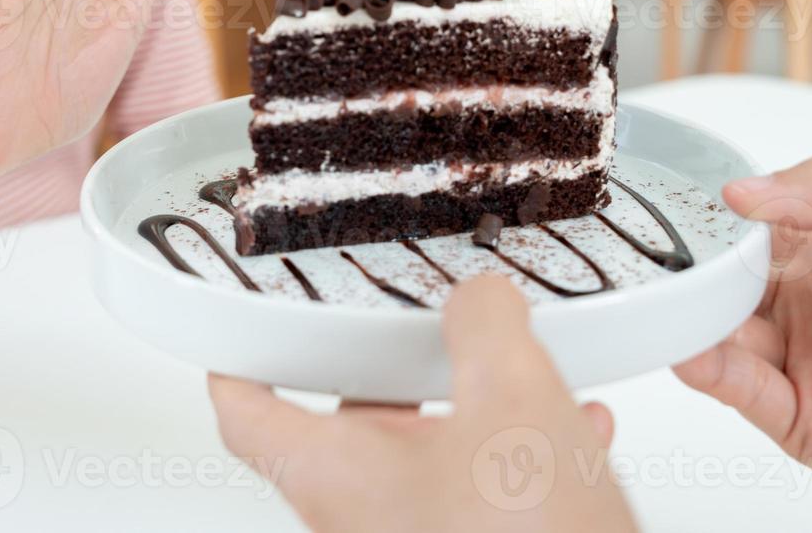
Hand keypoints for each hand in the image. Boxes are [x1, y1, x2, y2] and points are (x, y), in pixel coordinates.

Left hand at [209, 277, 636, 532]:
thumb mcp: (513, 402)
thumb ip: (485, 328)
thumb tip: (479, 300)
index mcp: (334, 474)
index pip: (244, 412)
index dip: (239, 360)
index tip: (243, 326)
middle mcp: (359, 519)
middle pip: (344, 428)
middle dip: (387, 370)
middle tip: (408, 330)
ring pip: (421, 461)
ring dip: (464, 411)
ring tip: (513, 376)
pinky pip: (474, 498)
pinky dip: (512, 456)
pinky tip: (571, 436)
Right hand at [674, 156, 811, 531]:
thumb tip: (742, 192)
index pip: (751, 226)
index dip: (716, 217)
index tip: (677, 206)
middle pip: (725, 281)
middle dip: (690, 268)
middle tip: (657, 258)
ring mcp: (806, 363)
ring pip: (723, 336)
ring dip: (693, 320)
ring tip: (671, 304)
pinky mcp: (806, 422)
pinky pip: (744, 394)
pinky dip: (712, 373)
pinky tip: (697, 351)